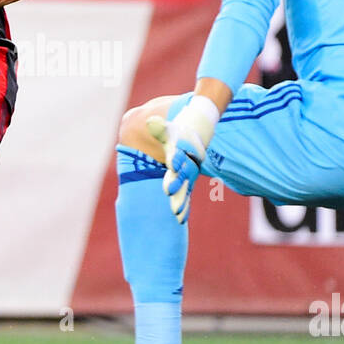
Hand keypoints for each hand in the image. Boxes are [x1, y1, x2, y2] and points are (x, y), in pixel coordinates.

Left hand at [145, 95, 219, 223]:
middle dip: (177, 183)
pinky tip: (180, 221)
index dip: (175, 159)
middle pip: (182, 175)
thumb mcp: (167, 130)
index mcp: (180, 152)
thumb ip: (159, 128)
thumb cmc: (176, 134)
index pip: (178, 156)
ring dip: (181, 201)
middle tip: (169, 192)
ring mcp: (187, 176)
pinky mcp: (187, 184)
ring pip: (185, 189)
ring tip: (176, 213)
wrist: (193, 139)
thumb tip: (150, 122)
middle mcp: (185, 166)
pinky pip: (186, 197)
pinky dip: (184, 208)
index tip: (171, 164)